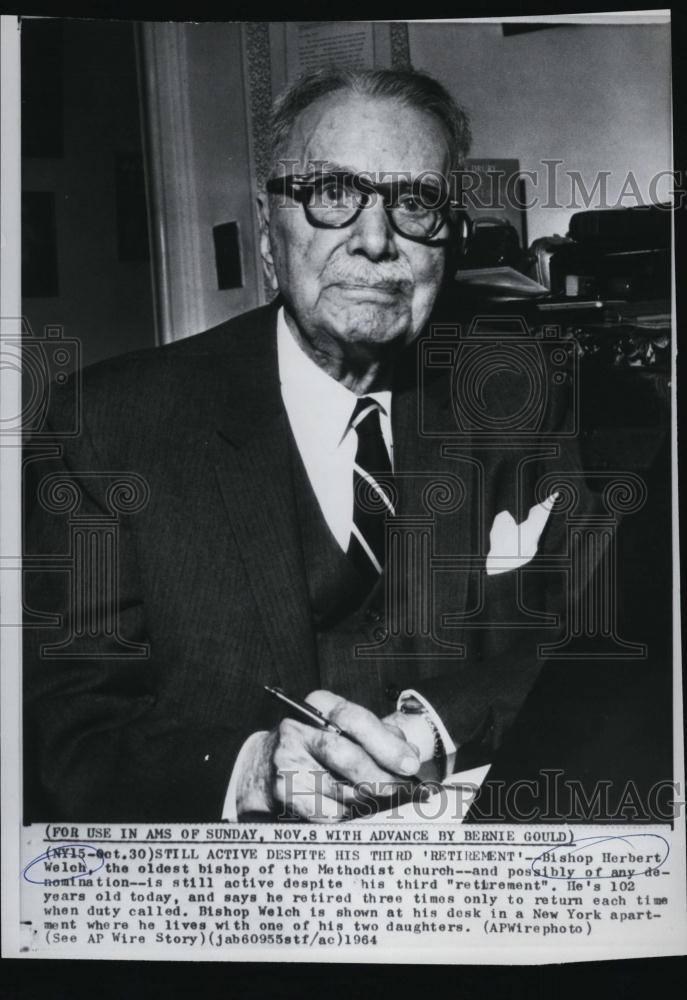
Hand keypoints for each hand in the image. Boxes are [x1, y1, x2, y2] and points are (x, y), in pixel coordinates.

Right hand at [236, 690, 421, 821]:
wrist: (264, 766)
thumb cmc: (316, 747)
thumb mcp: (344, 730)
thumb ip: (378, 736)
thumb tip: (409, 756)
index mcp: (319, 706)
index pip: (354, 719)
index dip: (386, 743)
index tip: (410, 765)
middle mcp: (297, 728)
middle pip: (344, 754)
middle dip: (378, 776)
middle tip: (398, 790)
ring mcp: (285, 759)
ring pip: (337, 788)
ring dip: (363, 800)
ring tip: (374, 801)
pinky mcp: (280, 789)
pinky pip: (324, 810)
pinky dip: (342, 814)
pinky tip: (347, 809)